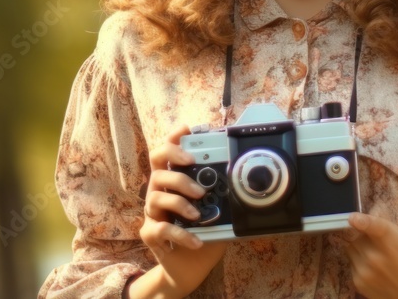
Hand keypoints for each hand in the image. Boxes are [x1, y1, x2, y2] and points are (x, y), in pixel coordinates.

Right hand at [128, 125, 227, 298]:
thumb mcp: (218, 209)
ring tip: (198, 212)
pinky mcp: (150, 233)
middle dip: (173, 157)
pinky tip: (196, 240)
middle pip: (156, 162)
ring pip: (157, 195)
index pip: (167, 150)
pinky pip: (161, 229)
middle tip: (191, 163)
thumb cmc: (203, 231)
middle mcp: (160, 190)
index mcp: (174, 179)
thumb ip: (224, 195)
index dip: (174, 137)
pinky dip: (181, 234)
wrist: (190, 267)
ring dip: (180, 200)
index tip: (187, 129)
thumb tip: (246, 183)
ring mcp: (152, 211)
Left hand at [344, 212, 397, 298]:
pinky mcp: (358, 282)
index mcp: (390, 242)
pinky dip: (358, 262)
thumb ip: (385, 223)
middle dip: (362, 236)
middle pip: (356, 235)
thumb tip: (374, 208)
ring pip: (350, 247)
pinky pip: (350, 262)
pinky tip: (372, 268)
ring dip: (359, 248)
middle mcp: (376, 257)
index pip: (374, 227)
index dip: (362, 221)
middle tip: (375, 243)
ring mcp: (365, 271)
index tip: (352, 218)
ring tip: (374, 256)